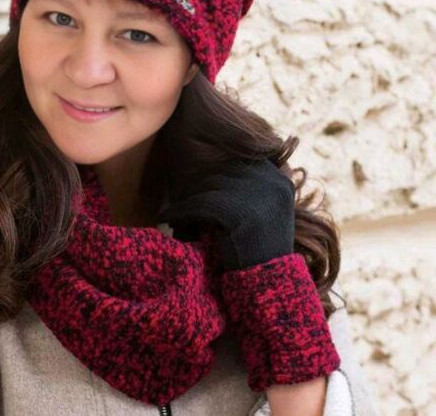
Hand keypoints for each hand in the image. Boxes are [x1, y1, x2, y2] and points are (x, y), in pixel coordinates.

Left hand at [158, 158, 295, 270]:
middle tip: (182, 197)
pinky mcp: (236, 212)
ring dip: (188, 198)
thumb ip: (252, 185)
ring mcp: (256, 196)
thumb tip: (220, 158)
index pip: (240, 162)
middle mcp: (271, 183)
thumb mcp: (267, 211)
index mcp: (280, 180)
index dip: (217, 174)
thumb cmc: (260, 251)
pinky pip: (198, 204)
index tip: (198, 186)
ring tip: (175, 210)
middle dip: (201, 186)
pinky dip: (179, 211)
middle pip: (222, 172)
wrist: (268, 287)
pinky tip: (165, 217)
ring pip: (208, 186)